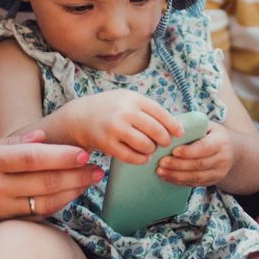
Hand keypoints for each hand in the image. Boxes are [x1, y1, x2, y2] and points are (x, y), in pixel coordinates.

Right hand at [0, 129, 102, 248]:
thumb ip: (9, 144)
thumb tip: (43, 136)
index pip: (32, 157)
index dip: (62, 156)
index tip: (85, 154)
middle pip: (43, 181)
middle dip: (76, 175)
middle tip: (98, 170)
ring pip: (44, 202)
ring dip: (72, 192)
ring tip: (90, 182)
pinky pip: (35, 216)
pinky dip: (56, 206)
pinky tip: (71, 197)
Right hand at [65, 90, 182, 162]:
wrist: (80, 116)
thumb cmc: (110, 109)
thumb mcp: (127, 99)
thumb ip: (147, 108)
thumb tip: (174, 125)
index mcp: (133, 98)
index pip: (161, 113)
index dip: (173, 125)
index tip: (179, 133)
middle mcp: (125, 112)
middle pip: (156, 131)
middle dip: (164, 140)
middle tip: (163, 143)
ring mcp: (115, 128)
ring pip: (146, 145)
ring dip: (152, 149)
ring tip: (150, 148)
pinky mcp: (107, 143)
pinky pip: (132, 156)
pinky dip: (141, 159)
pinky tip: (142, 157)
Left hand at [156, 122, 233, 186]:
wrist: (232, 150)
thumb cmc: (212, 134)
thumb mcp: (207, 125)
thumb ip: (192, 126)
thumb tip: (169, 128)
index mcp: (221, 141)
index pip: (204, 148)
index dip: (188, 151)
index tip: (173, 151)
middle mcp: (223, 159)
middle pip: (199, 164)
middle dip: (178, 165)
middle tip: (161, 162)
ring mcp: (219, 172)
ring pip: (196, 177)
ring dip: (176, 175)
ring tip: (160, 171)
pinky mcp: (213, 181)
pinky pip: (195, 183)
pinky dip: (179, 181)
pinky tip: (167, 177)